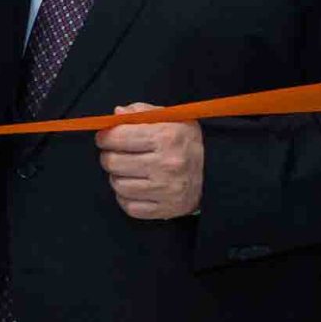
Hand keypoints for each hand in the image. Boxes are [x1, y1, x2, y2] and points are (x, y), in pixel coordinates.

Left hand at [97, 104, 204, 219]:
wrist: (215, 171)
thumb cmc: (185, 142)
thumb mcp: (171, 118)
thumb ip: (141, 112)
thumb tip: (117, 114)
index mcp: (167, 137)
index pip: (118, 137)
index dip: (105, 137)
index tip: (105, 137)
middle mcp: (167, 164)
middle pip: (113, 162)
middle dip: (109, 156)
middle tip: (115, 154)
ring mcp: (166, 190)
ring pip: (118, 185)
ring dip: (117, 177)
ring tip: (128, 170)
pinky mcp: (165, 209)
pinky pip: (128, 206)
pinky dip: (126, 197)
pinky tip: (136, 187)